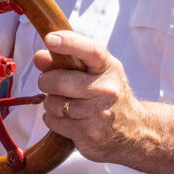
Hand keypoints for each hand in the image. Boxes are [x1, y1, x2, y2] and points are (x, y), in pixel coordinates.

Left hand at [32, 29, 147, 163]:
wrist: (135, 132)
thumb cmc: (109, 97)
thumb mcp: (97, 74)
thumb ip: (67, 63)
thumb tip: (39, 57)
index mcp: (109, 69)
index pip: (90, 50)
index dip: (69, 43)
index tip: (50, 39)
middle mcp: (106, 90)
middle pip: (60, 81)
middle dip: (46, 81)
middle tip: (49, 83)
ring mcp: (98, 114)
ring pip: (53, 104)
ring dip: (51, 104)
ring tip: (65, 104)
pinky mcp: (88, 134)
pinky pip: (53, 122)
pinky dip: (54, 120)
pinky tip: (68, 119)